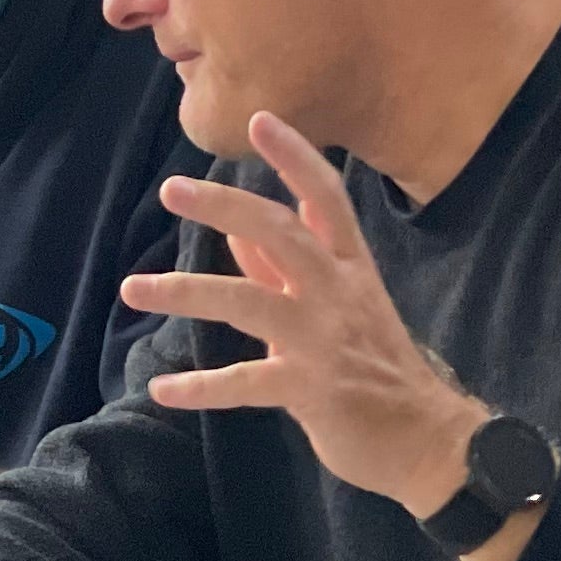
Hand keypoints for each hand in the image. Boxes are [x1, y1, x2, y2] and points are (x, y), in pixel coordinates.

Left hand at [116, 114, 486, 518]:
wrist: (427, 441)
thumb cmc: (375, 370)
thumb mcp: (337, 308)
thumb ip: (283, 271)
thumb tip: (234, 230)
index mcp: (349, 268)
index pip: (326, 198)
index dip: (295, 157)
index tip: (259, 119)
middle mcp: (338, 294)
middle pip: (280, 233)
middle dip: (224, 206)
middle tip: (172, 189)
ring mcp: (324, 340)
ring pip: (248, 303)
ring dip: (186, 291)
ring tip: (133, 289)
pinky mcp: (311, 390)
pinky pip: (245, 384)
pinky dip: (202, 388)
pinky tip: (162, 391)